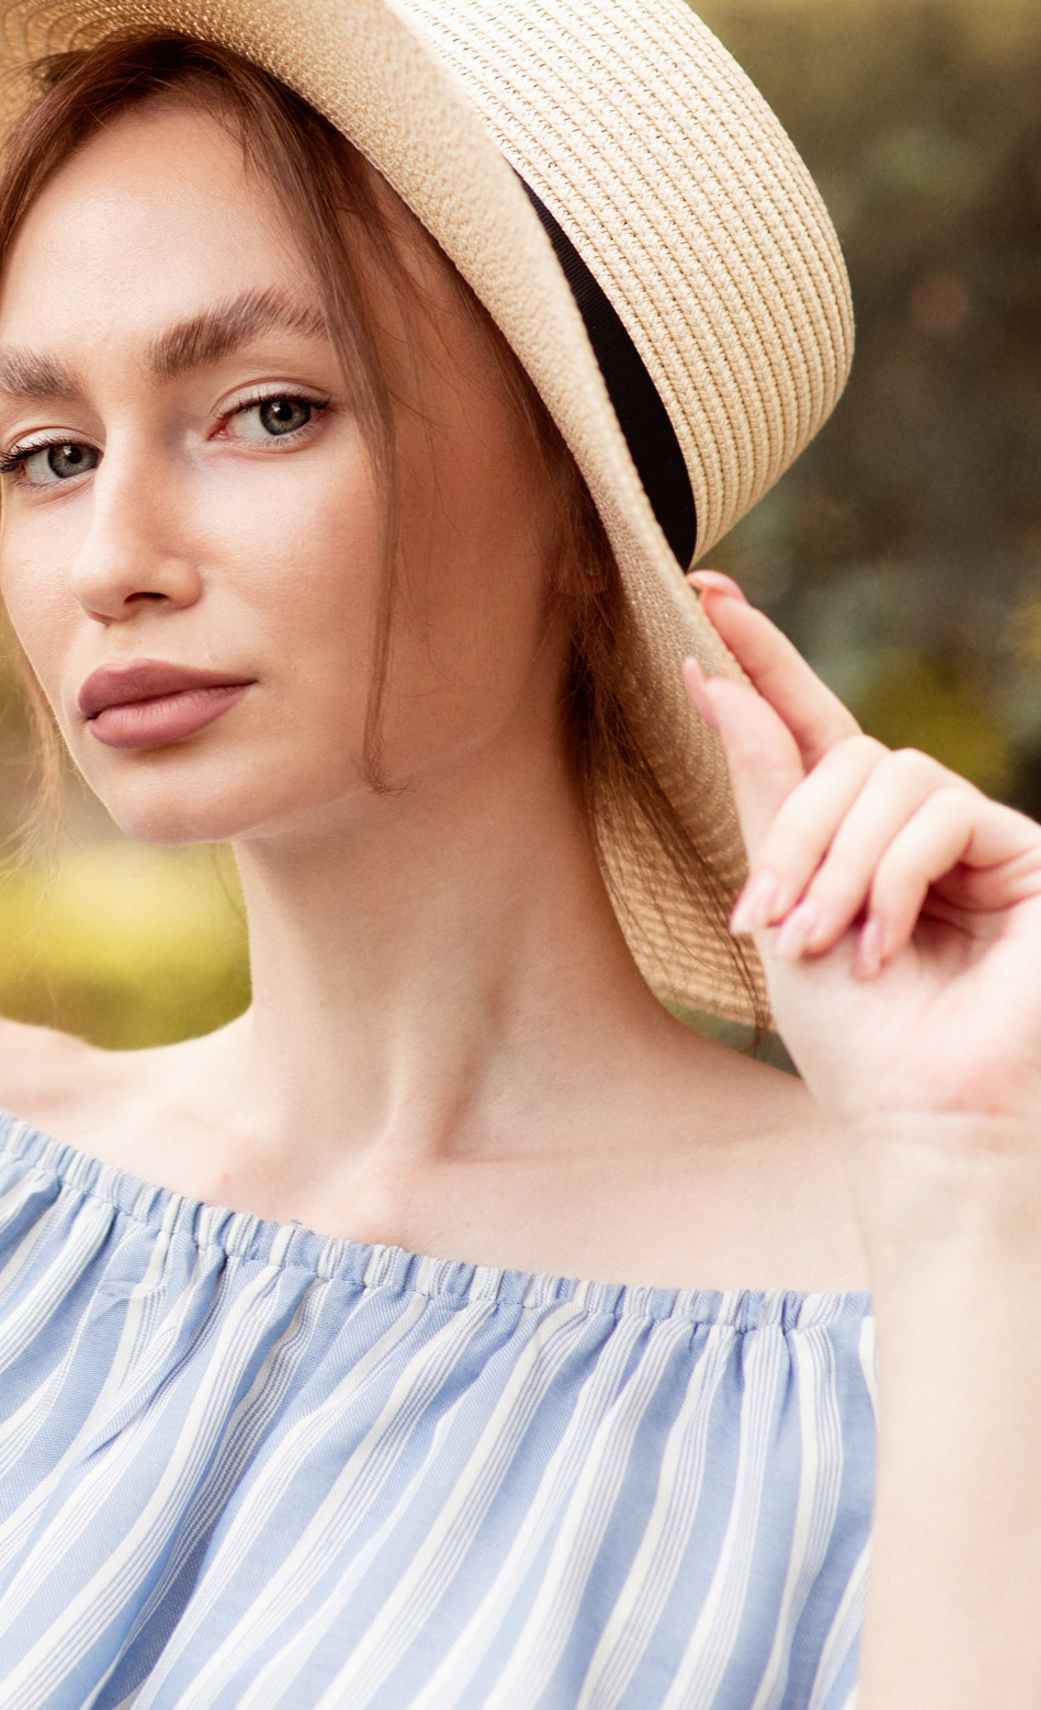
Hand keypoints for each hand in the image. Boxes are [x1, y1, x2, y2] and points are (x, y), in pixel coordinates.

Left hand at [684, 574, 1040, 1153]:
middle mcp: (922, 822)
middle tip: (769, 917)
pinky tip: (882, 944)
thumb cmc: (853, 1036)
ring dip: (837, 863)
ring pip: (889, 776)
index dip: (760, 657)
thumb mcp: (781, 900)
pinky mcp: (1032, 856)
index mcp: (856, 832)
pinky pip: (940, 811)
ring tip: (823, 942)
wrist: (922, 1120)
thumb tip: (710, 674)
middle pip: (843, 754)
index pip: (808, 725)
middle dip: (794, 830)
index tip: (702, 589)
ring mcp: (983, 836)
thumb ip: (762, 790)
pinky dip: (892, 875)